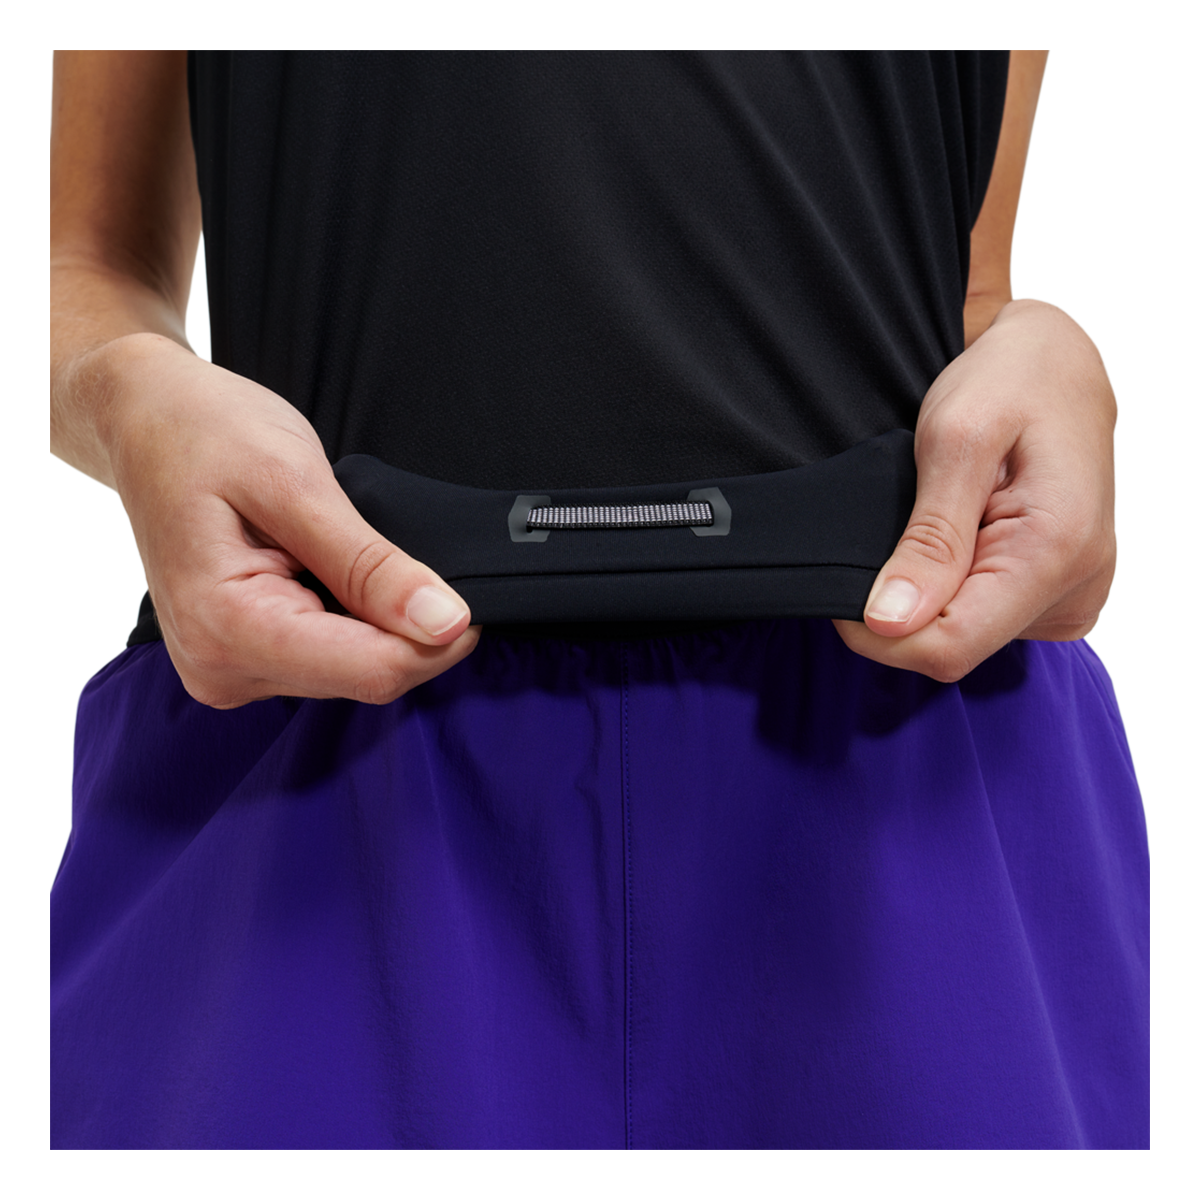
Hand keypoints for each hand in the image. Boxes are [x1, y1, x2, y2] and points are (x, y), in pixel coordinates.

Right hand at [105, 334, 480, 707]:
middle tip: (415, 561)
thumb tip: (445, 622)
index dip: (437, 638)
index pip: (372, 670)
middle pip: (367, 677)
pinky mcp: (240, 660)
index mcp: (227, 628)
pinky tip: (342, 577)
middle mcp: (221, 669)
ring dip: (383, 626)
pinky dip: (356, 623)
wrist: (144, 419)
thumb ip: (371, 565)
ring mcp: (227, 670)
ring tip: (359, 557)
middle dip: (412, 630)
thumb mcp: (296, 484)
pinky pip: (329, 659)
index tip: (468, 595)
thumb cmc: (203, 433)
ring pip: (354, 673)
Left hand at [832, 298, 1117, 682]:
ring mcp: (1071, 595)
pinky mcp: (1056, 594)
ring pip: (965, 636)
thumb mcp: (955, 440)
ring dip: (929, 593)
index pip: (951, 645)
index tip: (844, 590)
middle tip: (895, 533)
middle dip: (904, 607)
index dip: (881, 632)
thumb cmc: (1010, 381)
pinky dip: (952, 587)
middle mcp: (1077, 585)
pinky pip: (983, 617)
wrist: (1053, 364)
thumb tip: (891, 618)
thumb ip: (929, 538)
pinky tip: (958, 536)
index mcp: (1058, 550)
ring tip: (938, 521)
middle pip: (955, 647)